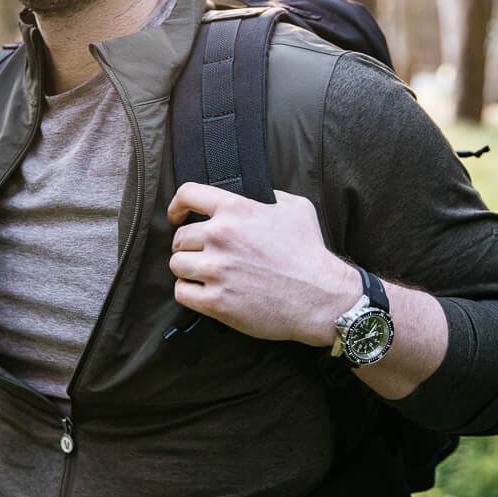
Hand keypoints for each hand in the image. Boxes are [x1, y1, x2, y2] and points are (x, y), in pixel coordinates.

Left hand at [167, 182, 359, 344]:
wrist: (321, 297)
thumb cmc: (310, 253)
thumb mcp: (296, 208)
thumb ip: (269, 196)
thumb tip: (255, 195)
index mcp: (236, 210)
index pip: (187, 194)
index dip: (177, 206)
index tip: (176, 216)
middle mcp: (222, 236)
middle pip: (179, 238)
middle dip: (189, 247)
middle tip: (204, 255)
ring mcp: (217, 270)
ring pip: (177, 265)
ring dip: (188, 270)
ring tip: (205, 275)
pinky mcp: (216, 301)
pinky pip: (182, 293)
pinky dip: (190, 293)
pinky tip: (204, 292)